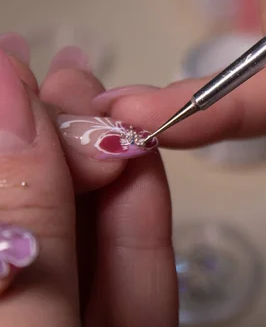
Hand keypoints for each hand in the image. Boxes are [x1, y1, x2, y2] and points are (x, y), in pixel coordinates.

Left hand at [0, 36, 177, 325]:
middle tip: (76, 80)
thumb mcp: (20, 309)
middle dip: (62, 136)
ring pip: (91, 232)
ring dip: (112, 163)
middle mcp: (20, 301)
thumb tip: (7, 97)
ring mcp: (73, 318)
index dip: (7, 128)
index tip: (16, 68)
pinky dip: (147, 209)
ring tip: (120, 106)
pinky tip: (148, 160)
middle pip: (39, 203)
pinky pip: (137, 267)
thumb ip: (20, 213)